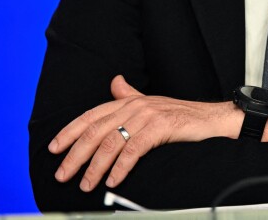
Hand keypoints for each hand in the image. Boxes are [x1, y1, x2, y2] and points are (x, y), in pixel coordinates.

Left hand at [49, 75, 267, 191]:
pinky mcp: (161, 127)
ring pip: (112, 142)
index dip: (70, 131)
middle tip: (62, 174)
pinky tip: (113, 180)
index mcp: (129, 101)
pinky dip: (121, 167)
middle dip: (75, 154)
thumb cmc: (182, 116)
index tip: (54, 148)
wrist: (213, 119)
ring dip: (95, 166)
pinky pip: (134, 149)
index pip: (92, 115)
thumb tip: (114, 83)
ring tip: (86, 184)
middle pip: (96, 130)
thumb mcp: (152, 104)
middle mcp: (135, 105)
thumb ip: (130, 95)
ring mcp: (148, 115)